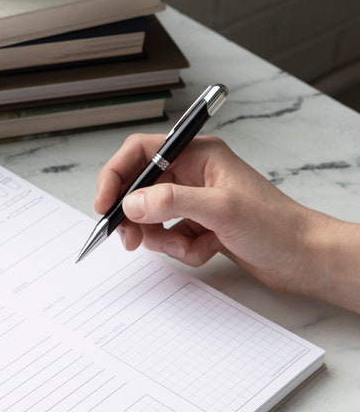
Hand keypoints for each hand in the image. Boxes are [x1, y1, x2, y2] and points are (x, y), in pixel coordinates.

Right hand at [94, 134, 359, 308]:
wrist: (305, 259)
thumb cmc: (276, 225)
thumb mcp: (220, 209)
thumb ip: (170, 201)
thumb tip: (131, 203)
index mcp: (197, 154)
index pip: (140, 153)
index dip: (116, 175)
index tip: (105, 204)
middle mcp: (192, 173)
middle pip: (140, 188)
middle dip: (135, 216)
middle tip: (130, 238)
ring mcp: (195, 200)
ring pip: (152, 217)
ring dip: (164, 238)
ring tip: (189, 246)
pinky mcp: (199, 224)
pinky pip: (170, 236)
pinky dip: (182, 248)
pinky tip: (207, 249)